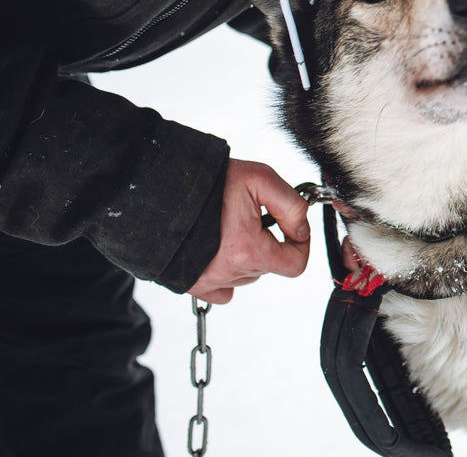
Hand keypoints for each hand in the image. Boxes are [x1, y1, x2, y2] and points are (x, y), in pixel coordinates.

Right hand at [187, 159, 310, 303]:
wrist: (161, 189)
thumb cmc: (209, 183)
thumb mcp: (261, 179)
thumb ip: (292, 206)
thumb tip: (302, 230)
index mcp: (248, 249)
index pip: (295, 265)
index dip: (301, 244)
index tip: (293, 230)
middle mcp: (228, 271)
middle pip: (269, 266)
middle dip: (270, 242)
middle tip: (254, 217)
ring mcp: (209, 280)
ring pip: (247, 274)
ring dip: (249, 255)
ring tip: (231, 227)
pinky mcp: (193, 284)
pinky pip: (223, 290)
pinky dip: (229, 273)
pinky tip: (222, 251)